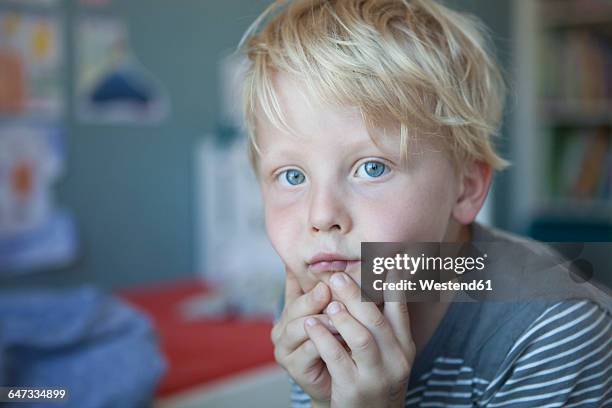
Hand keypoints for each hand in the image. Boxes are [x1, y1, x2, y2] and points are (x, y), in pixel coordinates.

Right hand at [271, 266, 334, 403]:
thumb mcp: (335, 313)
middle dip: (316, 297)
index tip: (326, 269)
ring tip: (343, 312)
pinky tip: (344, 335)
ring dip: (325, 319)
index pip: (295, 288)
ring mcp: (284, 348)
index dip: (309, 277)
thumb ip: (332, 290)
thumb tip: (337, 257)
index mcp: (290, 311)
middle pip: (297, 307)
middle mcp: (282, 328)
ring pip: (302, 326)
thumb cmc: (339, 345)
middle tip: (332, 287)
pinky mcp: (293, 367)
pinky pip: (310, 349)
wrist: (339, 383)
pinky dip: (327, 341)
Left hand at [304, 272, 414, 407]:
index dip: (394, 284)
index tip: (387, 260)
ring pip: (360, 338)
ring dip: (340, 316)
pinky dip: (323, 338)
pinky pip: (336, 357)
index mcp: (404, 345)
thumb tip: (375, 281)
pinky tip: (311, 324)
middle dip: (355, 295)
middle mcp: (395, 359)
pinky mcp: (354, 387)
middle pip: (375, 320)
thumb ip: (381, 320)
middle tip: (336, 276)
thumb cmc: (374, 375)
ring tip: (325, 301)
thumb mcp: (386, 351)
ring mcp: (376, 375)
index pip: (401, 309)